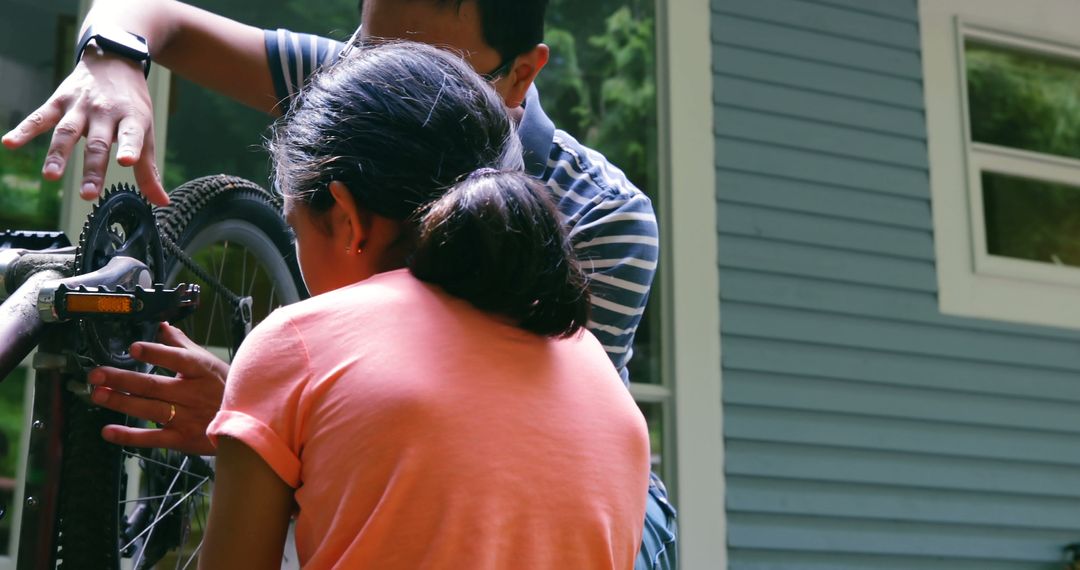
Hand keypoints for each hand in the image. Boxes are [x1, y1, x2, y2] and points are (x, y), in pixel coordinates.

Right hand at [1, 49, 167, 205]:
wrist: (114, 60)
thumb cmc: (132, 104)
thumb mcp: (146, 130)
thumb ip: (149, 169)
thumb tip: (161, 202)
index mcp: (131, 118)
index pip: (132, 134)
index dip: (131, 147)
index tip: (127, 161)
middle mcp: (105, 112)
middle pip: (98, 142)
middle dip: (93, 168)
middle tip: (88, 193)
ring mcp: (80, 106)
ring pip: (68, 131)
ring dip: (58, 154)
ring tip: (51, 175)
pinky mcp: (59, 101)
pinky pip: (40, 117)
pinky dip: (24, 129)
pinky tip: (10, 142)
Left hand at [88, 322, 227, 454]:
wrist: (247, 421)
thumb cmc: (223, 387)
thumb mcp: (208, 362)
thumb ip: (181, 344)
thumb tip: (161, 326)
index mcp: (200, 370)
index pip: (177, 359)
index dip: (155, 353)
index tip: (134, 347)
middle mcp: (193, 393)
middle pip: (154, 385)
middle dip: (122, 379)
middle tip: (96, 374)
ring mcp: (187, 417)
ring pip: (149, 409)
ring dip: (121, 402)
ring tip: (98, 394)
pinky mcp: (183, 439)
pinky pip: (153, 438)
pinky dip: (130, 436)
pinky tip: (108, 431)